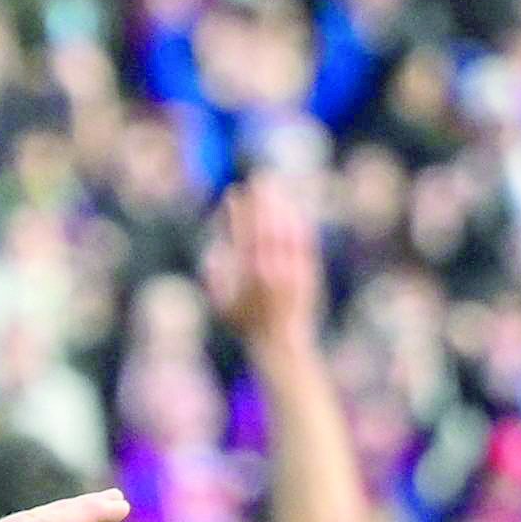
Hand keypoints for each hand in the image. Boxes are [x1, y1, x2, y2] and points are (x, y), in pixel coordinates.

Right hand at [204, 171, 323, 352]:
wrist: (281, 343)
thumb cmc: (247, 325)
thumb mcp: (221, 304)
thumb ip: (214, 275)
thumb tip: (213, 250)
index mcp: (246, 276)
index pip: (241, 233)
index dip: (237, 211)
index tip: (234, 194)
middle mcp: (270, 270)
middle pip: (266, 225)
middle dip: (262, 199)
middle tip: (259, 177)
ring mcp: (291, 270)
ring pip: (287, 229)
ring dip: (281, 205)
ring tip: (276, 187)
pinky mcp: (307, 272)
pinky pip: (304, 240)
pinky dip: (298, 222)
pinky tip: (295, 209)